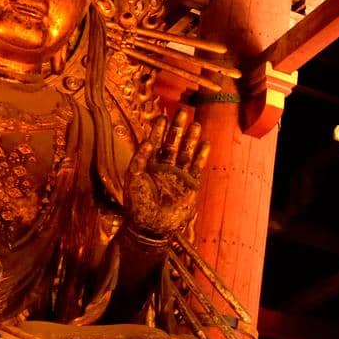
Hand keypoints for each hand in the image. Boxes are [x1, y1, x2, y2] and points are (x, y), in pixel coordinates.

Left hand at [125, 109, 207, 237]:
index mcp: (149, 166)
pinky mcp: (190, 184)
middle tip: (182, 112)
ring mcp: (178, 176)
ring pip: (186, 152)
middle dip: (177, 128)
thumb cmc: (138, 204)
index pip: (155, 142)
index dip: (158, 130)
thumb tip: (148, 140)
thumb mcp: (134, 178)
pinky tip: (205, 143)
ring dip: (190, 138)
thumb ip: (140, 158)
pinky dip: (201, 155)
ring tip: (195, 123)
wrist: (151, 227)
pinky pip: (197, 166)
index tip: (163, 116)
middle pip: (173, 143)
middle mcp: (165, 168)